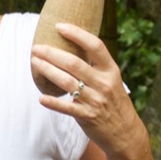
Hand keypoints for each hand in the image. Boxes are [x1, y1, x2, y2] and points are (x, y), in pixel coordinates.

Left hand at [31, 24, 145, 155]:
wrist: (125, 133)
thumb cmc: (113, 102)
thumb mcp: (111, 80)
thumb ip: (95, 67)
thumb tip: (70, 47)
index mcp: (111, 70)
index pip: (95, 46)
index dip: (77, 34)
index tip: (59, 26)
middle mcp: (104, 83)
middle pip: (74, 63)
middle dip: (52, 53)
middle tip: (36, 47)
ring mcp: (95, 100)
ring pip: (67, 82)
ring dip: (48, 70)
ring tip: (34, 62)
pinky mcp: (87, 117)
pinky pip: (67, 108)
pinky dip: (53, 102)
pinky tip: (41, 97)